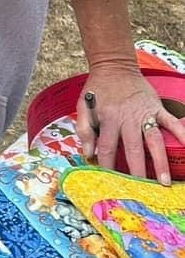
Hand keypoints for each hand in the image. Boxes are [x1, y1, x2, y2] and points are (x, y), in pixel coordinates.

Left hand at [76, 62, 184, 184]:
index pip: (107, 147)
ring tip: (165, 181)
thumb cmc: (97, 89)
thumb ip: (84, 129)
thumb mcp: (83, 105)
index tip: (111, 183)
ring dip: (160, 161)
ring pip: (153, 140)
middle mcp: (127, 118)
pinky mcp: (156, 107)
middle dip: (137, 172)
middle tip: (142, 191)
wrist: (114, 66)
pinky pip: (171, 121)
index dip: (108, 165)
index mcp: (108, 118)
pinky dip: (181, 132)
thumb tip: (88, 153)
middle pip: (132, 149)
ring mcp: (144, 113)